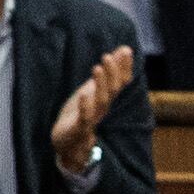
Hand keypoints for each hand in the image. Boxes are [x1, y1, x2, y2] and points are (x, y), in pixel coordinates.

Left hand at [50, 41, 136, 180]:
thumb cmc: (82, 113)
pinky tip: (84, 95)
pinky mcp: (79, 130)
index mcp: (106, 99)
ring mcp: (92, 119)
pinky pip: (85, 119)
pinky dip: (85, 107)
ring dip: (100, 86)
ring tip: (96, 68)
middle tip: (107, 56)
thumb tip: (124, 49)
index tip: (125, 50)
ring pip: (101, 102)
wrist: (68, 144)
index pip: (120, 82)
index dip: (124, 67)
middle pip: (112, 91)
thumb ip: (108, 72)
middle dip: (112, 73)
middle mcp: (102, 108)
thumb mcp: (94, 88)